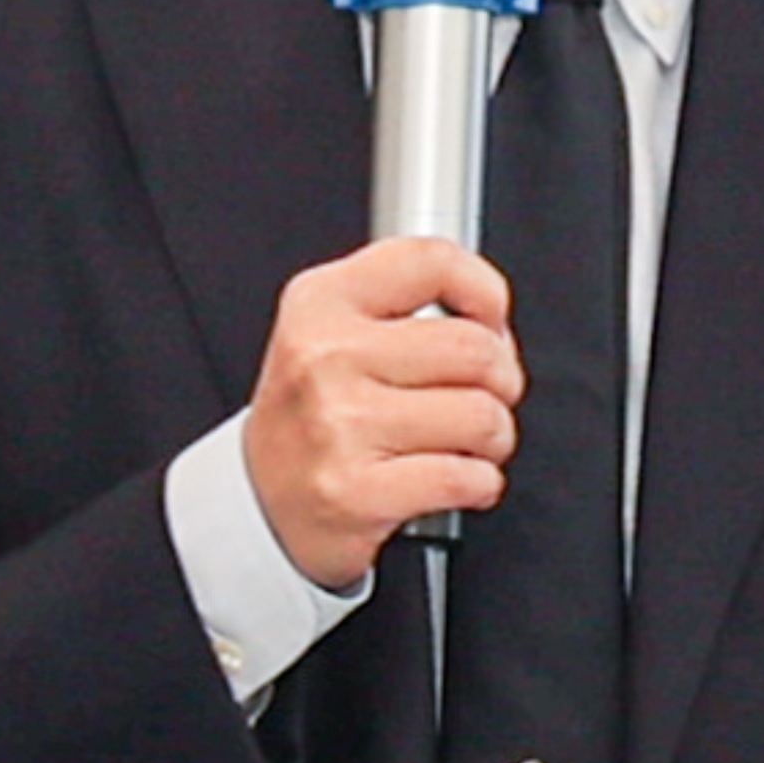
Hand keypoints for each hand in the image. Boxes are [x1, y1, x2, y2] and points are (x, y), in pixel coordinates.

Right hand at [245, 239, 521, 588]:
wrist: (261, 501)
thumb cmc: (318, 413)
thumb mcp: (335, 329)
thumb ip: (408, 302)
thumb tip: (493, 315)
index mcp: (321, 303)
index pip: (430, 261)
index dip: (485, 291)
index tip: (491, 320)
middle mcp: (324, 356)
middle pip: (476, 349)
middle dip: (502, 381)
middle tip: (480, 398)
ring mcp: (338, 425)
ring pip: (482, 417)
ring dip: (494, 440)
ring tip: (462, 444)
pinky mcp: (356, 491)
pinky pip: (468, 478)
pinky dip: (481, 485)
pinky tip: (453, 481)